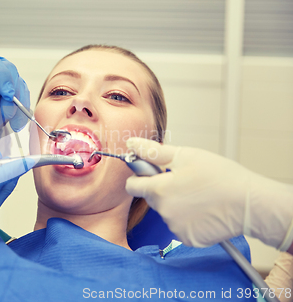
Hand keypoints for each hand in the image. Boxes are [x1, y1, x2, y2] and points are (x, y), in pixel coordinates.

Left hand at [0, 55, 29, 140]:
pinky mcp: (16, 88)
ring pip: (20, 85)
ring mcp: (6, 76)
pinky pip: (24, 97)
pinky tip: (17, 122)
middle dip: (13, 92)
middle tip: (9, 111)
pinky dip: (22, 110)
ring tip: (9, 120)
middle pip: (10, 71)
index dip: (2, 76)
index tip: (7, 95)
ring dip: (18, 105)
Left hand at [125, 137, 292, 249]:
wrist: (249, 204)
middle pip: (152, 198)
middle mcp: (163, 211)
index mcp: (159, 189)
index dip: (140, 177)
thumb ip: (154, 152)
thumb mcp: (185, 156)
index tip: (151, 172)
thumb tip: (131, 143)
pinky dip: (188, 220)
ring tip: (199, 195)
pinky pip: (180, 226)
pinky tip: (204, 211)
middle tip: (185, 180)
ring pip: (167, 212)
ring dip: (176, 204)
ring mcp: (175, 227)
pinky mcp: (188, 239)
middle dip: (162, 189)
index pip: (133, 186)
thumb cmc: (220, 176)